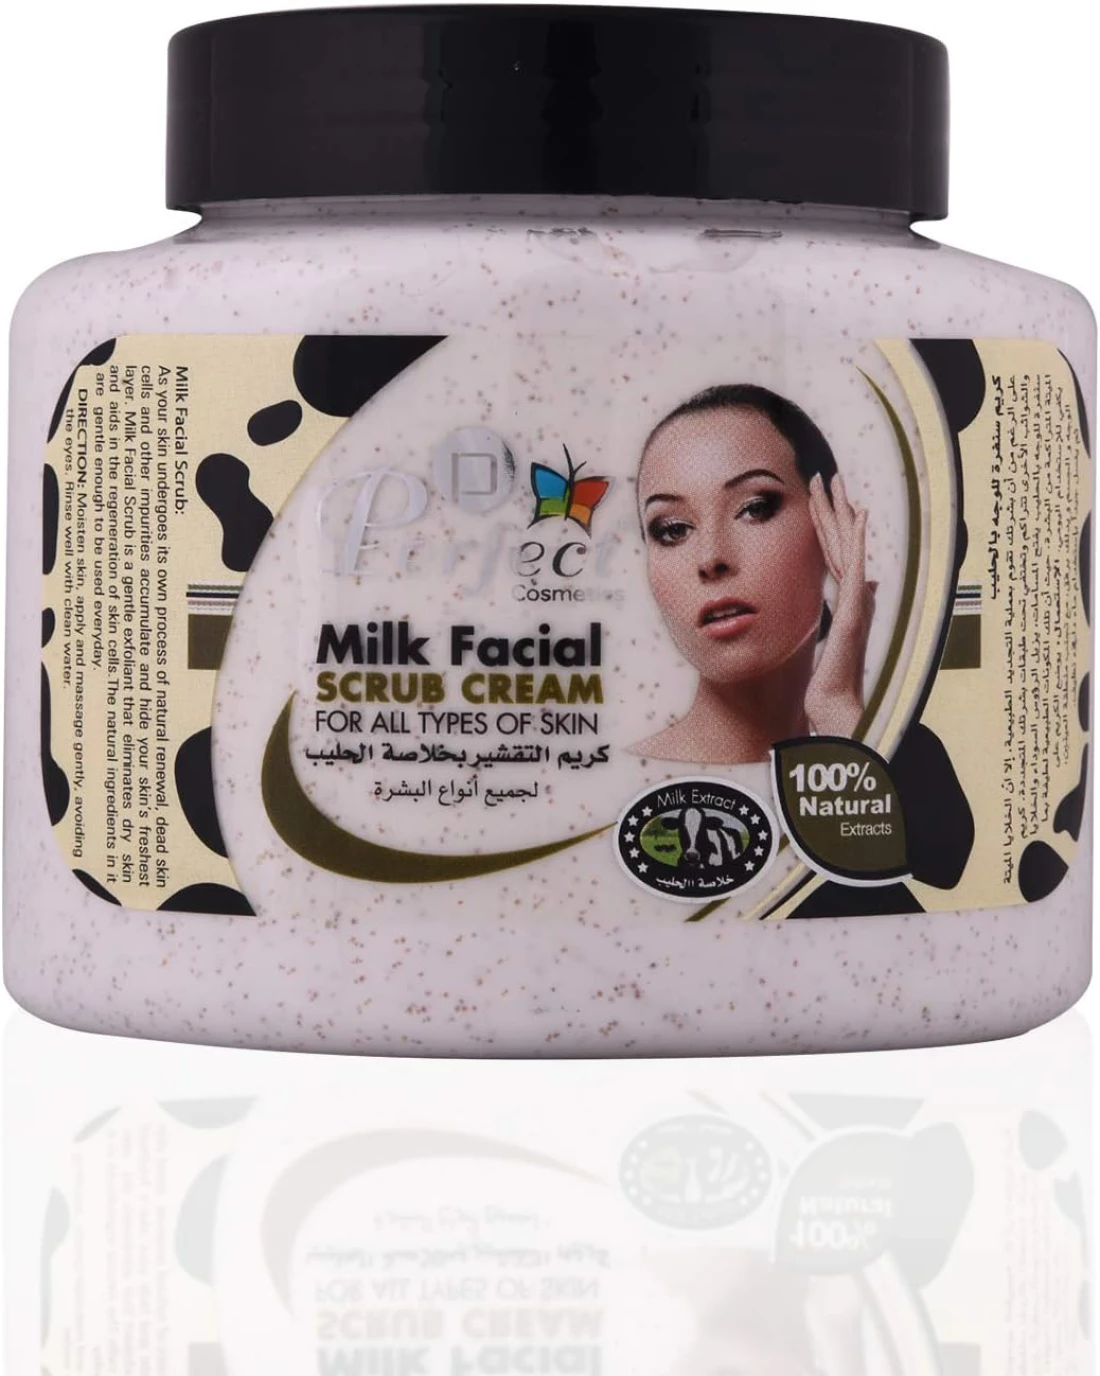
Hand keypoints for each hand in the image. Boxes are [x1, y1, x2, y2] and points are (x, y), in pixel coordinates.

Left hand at [804, 472, 875, 738]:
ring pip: (847, 545)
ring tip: (836, 483)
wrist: (834, 703)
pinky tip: (859, 515)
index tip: (817, 497)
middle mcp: (852, 594)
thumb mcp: (827, 639)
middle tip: (825, 475)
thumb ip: (835, 616)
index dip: (825, 525)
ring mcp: (855, 599)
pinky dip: (859, 540)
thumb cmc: (828, 678)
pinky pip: (855, 567)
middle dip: (832, 508)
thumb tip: (852, 597)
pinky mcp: (854, 609)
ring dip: (842, 512)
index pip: (831, 553)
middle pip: (840, 541)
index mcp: (842, 599)